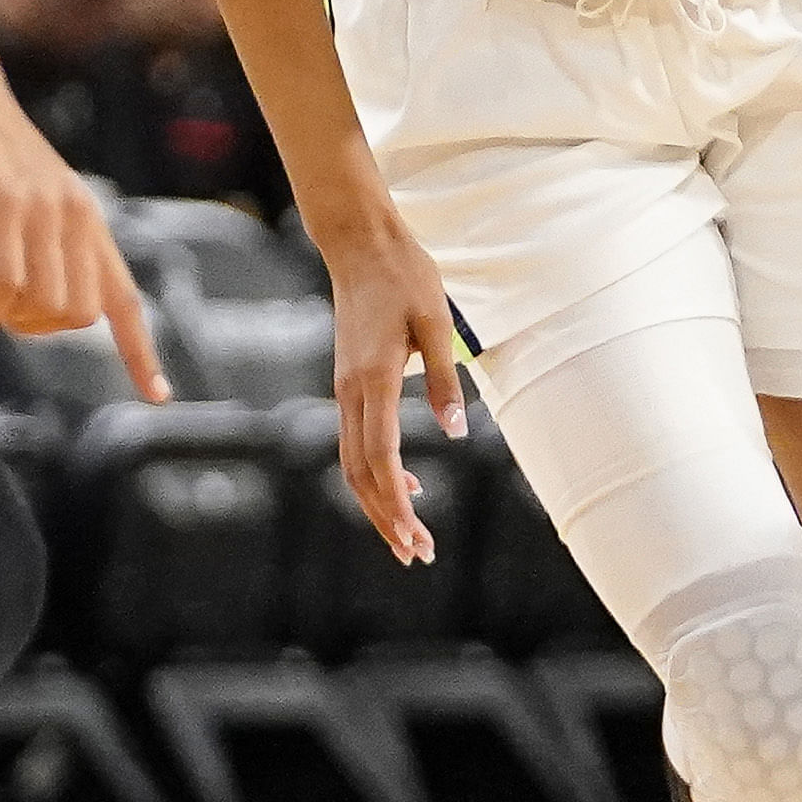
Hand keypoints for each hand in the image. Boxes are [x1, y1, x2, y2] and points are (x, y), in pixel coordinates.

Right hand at [0, 85, 169, 405]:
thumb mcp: (27, 202)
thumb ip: (41, 245)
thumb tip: (25, 300)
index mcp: (88, 223)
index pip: (125, 301)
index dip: (143, 352)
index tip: (160, 396)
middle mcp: (78, 219)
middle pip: (80, 317)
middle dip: (38, 330)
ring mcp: (45, 212)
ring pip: (46, 305)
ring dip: (8, 318)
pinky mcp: (8, 206)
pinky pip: (8, 283)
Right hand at [308, 202, 467, 561]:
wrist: (360, 246)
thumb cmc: (404, 278)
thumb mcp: (436, 323)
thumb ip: (445, 380)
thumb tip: (455, 432)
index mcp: (374, 380)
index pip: (381, 458)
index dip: (397, 503)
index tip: (416, 536)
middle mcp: (352, 392)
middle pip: (361, 473)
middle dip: (387, 519)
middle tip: (418, 555)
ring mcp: (346, 390)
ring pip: (354, 464)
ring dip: (379, 503)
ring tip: (409, 537)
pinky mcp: (349, 385)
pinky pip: (356, 442)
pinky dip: (377, 474)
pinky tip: (409, 486)